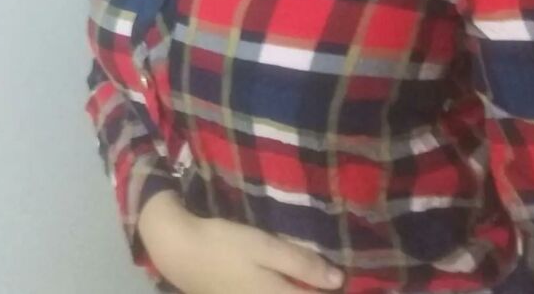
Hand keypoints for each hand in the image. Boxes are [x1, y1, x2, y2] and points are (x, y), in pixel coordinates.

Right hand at [137, 191, 344, 292]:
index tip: (354, 283)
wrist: (179, 252)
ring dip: (303, 290)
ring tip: (320, 282)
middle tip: (336, 279)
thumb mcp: (264, 247)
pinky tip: (290, 283)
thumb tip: (338, 280)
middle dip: (318, 290)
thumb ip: (300, 264)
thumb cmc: (224, 245)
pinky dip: (287, 292)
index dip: (334, 292)